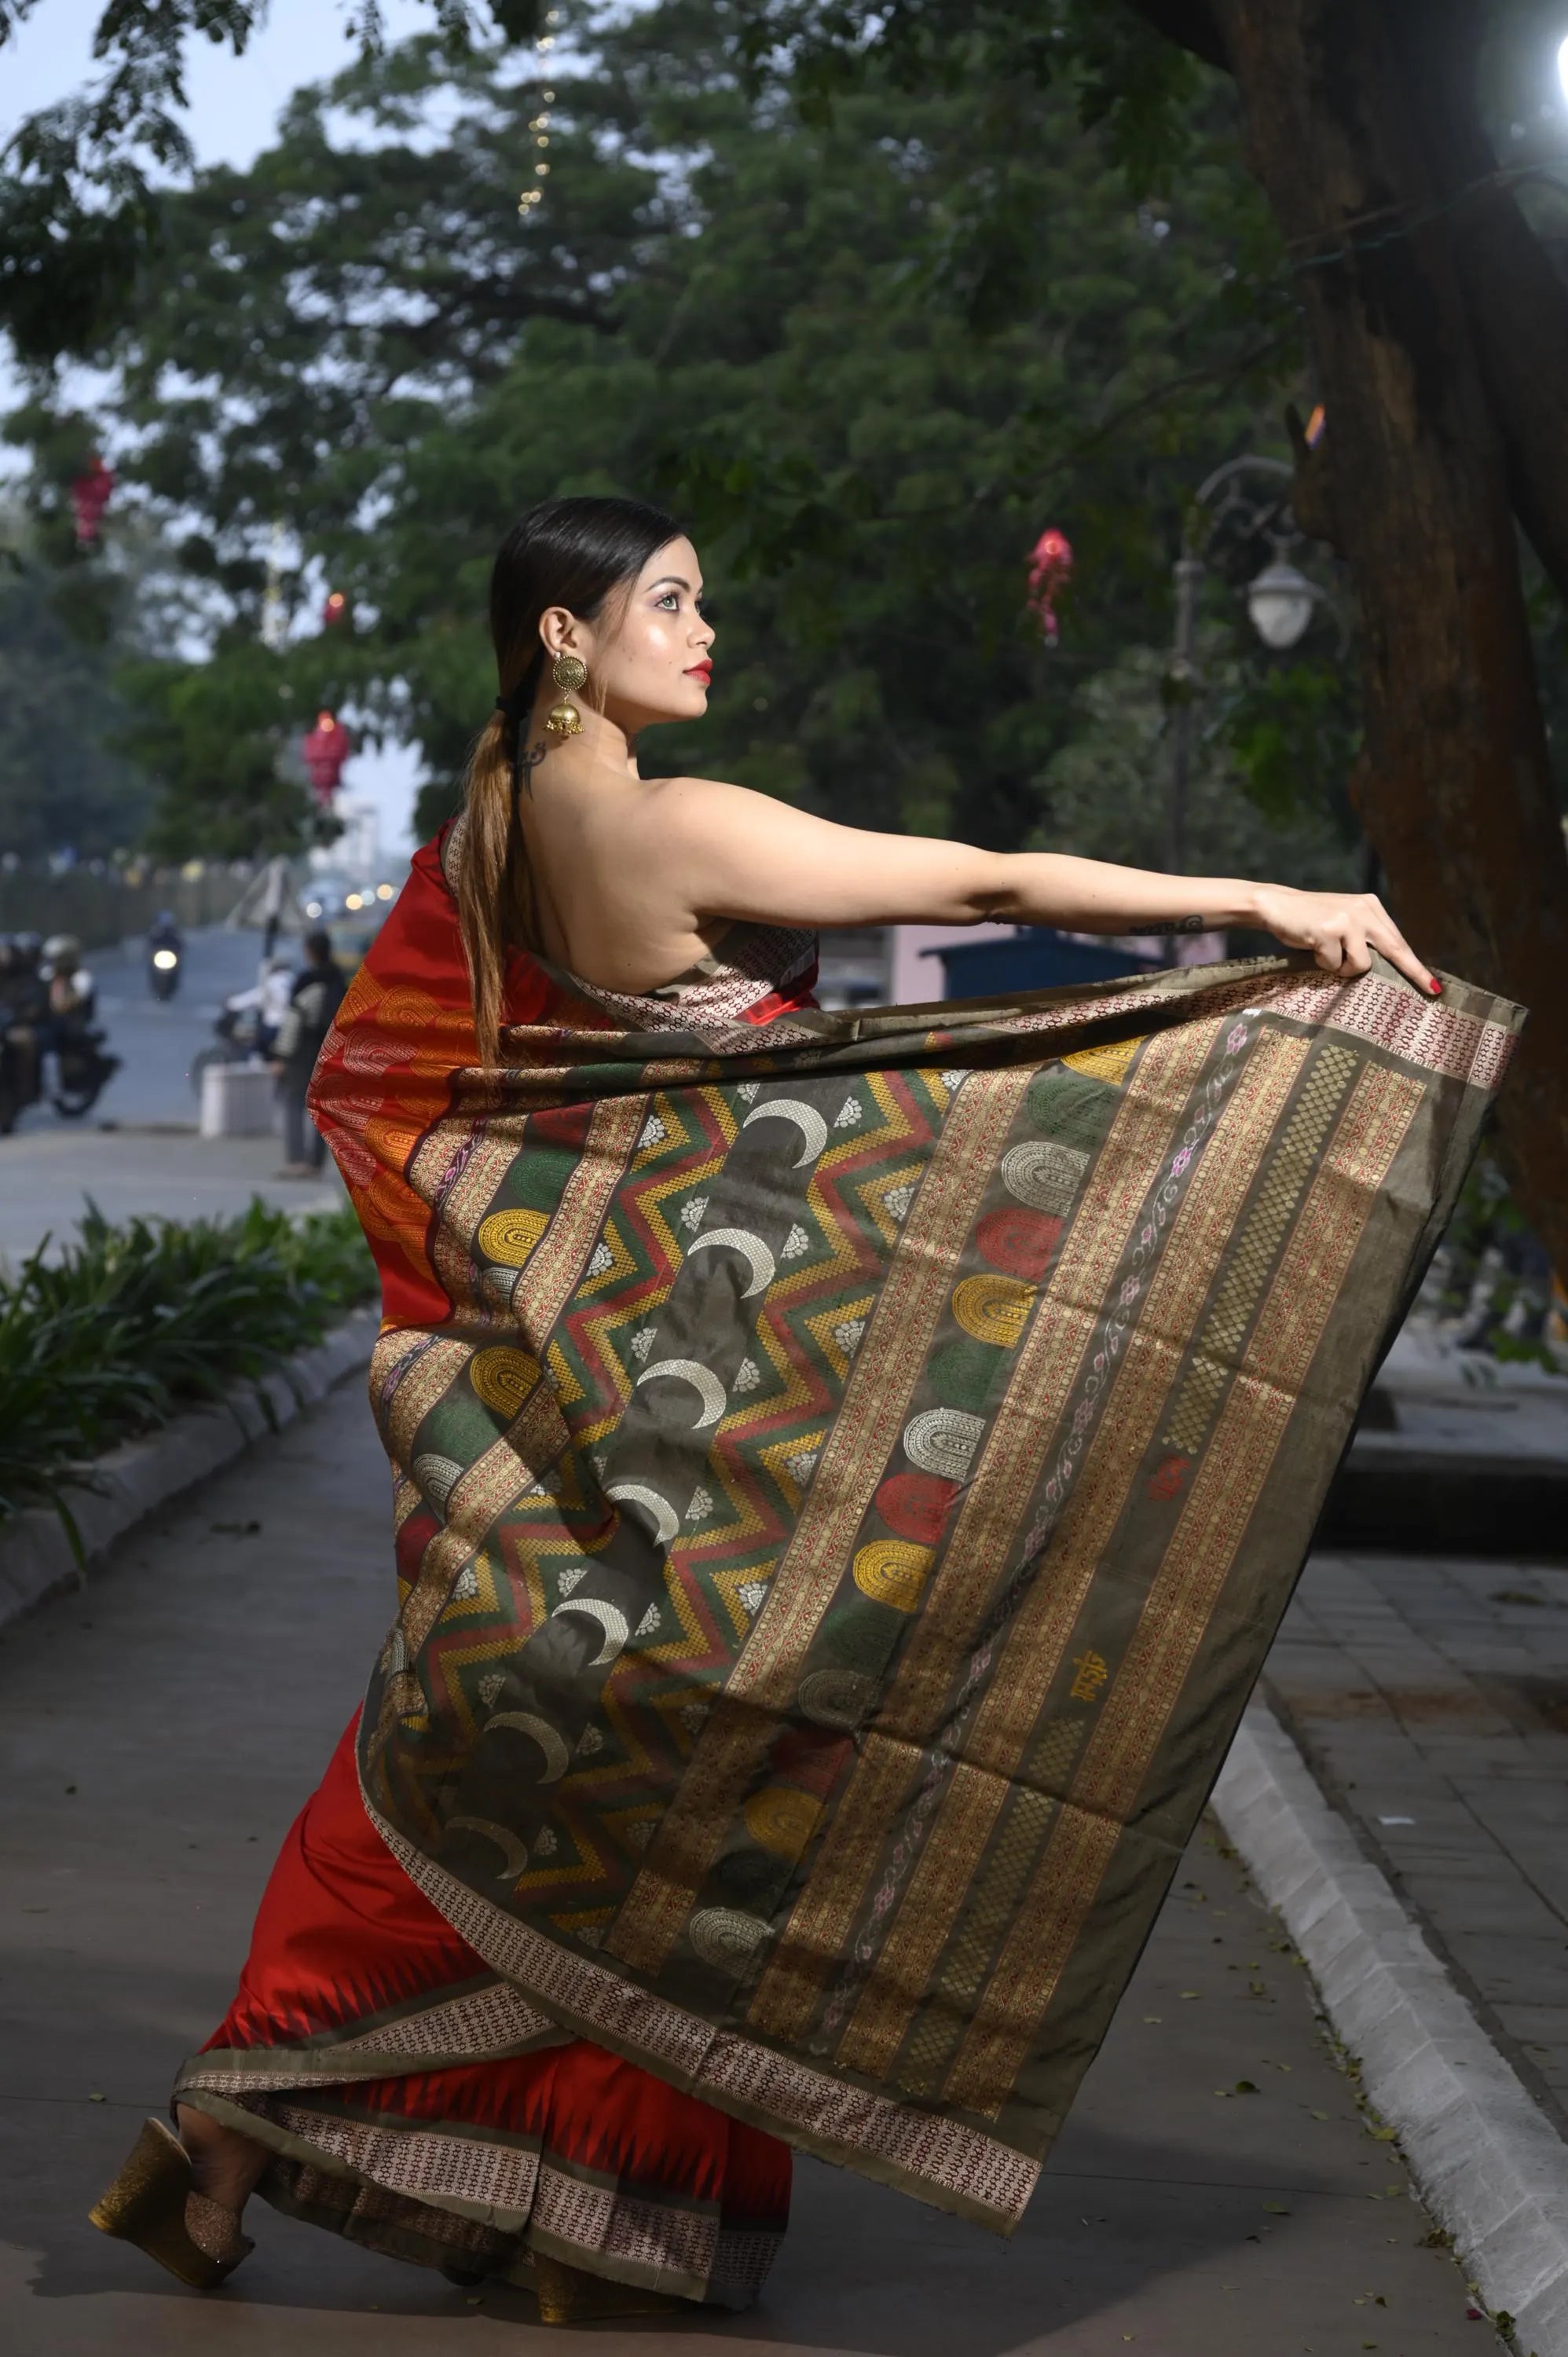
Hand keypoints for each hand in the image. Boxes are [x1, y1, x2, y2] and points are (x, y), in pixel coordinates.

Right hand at [1249, 886, 1438, 996]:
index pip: (1398, 941)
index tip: (1432, 985)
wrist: (1276, 905)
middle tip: (1431, 990)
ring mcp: (1347, 920)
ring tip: (1326, 953)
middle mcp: (1364, 910)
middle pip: (1395, 949)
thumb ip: (1363, 936)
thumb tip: (1385, 967)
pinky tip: (1313, 947)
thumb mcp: (1343, 922)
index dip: (1415, 965)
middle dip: (1413, 972)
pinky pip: (1335, 965)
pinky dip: (1323, 963)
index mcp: (1371, 907)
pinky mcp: (1329, 931)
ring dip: (1342, 968)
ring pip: (1361, 964)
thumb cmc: (1309, 919)